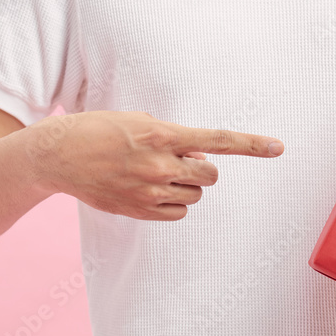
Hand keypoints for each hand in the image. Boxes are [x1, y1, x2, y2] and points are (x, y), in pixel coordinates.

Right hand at [25, 110, 283, 219]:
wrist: (58, 156)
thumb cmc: (98, 131)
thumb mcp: (137, 121)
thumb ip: (173, 137)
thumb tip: (199, 159)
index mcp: (162, 135)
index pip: (218, 141)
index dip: (251, 145)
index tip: (278, 147)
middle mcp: (159, 164)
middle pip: (209, 177)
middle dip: (201, 170)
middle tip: (178, 161)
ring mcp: (149, 191)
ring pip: (193, 196)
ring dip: (184, 186)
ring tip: (155, 174)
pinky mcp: (138, 211)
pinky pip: (177, 213)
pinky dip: (173, 204)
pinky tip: (151, 191)